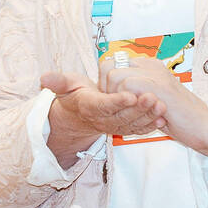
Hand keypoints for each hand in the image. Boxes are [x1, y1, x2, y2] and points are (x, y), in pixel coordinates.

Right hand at [39, 71, 166, 167]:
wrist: (79, 116)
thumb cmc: (75, 95)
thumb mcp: (65, 85)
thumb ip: (57, 81)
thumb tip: (43, 78)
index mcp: (90, 106)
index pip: (104, 105)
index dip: (117, 101)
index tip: (131, 95)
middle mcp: (103, 119)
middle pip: (122, 116)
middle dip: (139, 109)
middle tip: (153, 98)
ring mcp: (114, 125)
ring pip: (133, 124)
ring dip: (148, 117)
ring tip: (162, 106)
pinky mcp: (124, 128)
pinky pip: (138, 129)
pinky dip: (151, 125)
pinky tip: (164, 118)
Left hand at [97, 55, 207, 156]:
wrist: (204, 125)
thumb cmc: (180, 116)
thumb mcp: (154, 99)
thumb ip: (139, 91)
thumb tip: (115, 93)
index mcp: (150, 66)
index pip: (113, 62)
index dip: (106, 82)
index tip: (112, 98)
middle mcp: (151, 66)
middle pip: (109, 66)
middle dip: (105, 89)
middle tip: (116, 106)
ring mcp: (155, 74)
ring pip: (114, 75)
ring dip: (113, 96)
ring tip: (126, 110)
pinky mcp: (158, 87)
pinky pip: (128, 86)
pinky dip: (125, 101)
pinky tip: (135, 112)